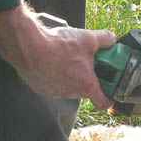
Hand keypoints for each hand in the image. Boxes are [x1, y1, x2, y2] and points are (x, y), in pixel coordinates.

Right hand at [0, 5, 115, 109]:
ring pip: (71, 86)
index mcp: (86, 85)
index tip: (113, 89)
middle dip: (91, 77)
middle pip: (87, 90)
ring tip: (71, 58)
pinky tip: (57, 60)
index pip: (104, 102)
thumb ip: (105, 39)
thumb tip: (112, 39)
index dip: (111, 97)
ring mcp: (55, 92)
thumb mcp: (88, 38)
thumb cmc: (57, 45)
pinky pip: (56, 84)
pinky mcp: (42, 88)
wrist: (27, 46)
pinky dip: (59, 75)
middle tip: (92, 62)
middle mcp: (71, 92)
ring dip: (74, 75)